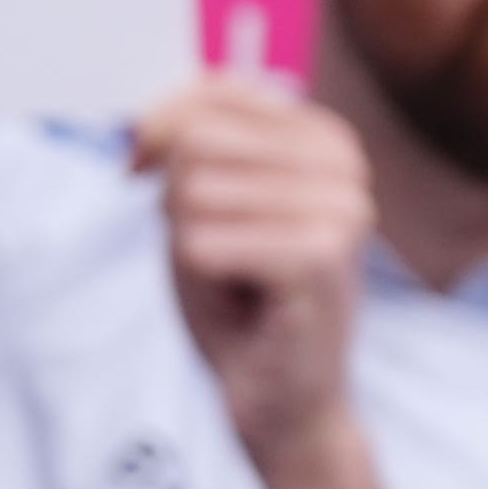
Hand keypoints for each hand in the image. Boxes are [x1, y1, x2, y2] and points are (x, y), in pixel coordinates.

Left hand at [130, 76, 394, 488]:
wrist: (281, 397)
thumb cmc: (239, 298)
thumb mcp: (200, 200)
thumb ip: (184, 141)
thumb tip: (144, 122)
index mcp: (323, 136)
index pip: (212, 91)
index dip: (160, 136)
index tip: (152, 179)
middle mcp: (344, 162)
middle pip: (194, 144)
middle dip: (178, 206)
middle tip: (222, 254)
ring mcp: (341, 208)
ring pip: (191, 194)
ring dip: (192, 246)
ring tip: (238, 279)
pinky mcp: (321, 258)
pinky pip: (200, 244)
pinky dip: (201, 279)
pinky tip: (244, 302)